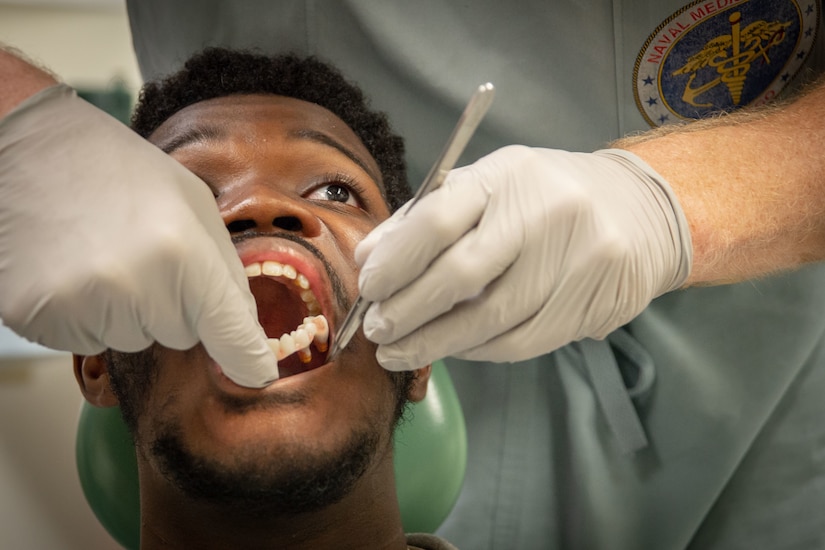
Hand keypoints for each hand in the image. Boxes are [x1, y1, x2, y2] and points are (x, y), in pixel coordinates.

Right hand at [0, 85, 276, 386]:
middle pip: (181, 335)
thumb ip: (223, 268)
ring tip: (101, 253)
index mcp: (181, 251)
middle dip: (172, 304)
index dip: (247, 357)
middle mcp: (135, 286)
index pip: (227, 330)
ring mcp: (81, 304)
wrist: (27, 148)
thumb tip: (243, 326)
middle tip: (140, 252)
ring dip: (127, 311)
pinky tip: (72, 267)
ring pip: (134, 339)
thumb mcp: (192, 203)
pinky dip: (86, 314)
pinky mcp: (37, 316)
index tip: (259, 374)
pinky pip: (87, 340)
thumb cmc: (118, 169)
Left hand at [355, 145, 691, 369]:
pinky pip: (521, 341)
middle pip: (461, 276)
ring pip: (490, 320)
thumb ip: (424, 218)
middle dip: (407, 312)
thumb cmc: (542, 197)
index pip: (437, 220)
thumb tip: (369, 258)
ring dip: (435, 343)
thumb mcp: (486, 187)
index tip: (368, 289)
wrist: (637, 210)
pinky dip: (477, 351)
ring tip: (401, 351)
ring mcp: (576, 258)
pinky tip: (453, 349)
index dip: (395, 262)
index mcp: (506, 176)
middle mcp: (544, 212)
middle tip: (377, 331)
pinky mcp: (595, 301)